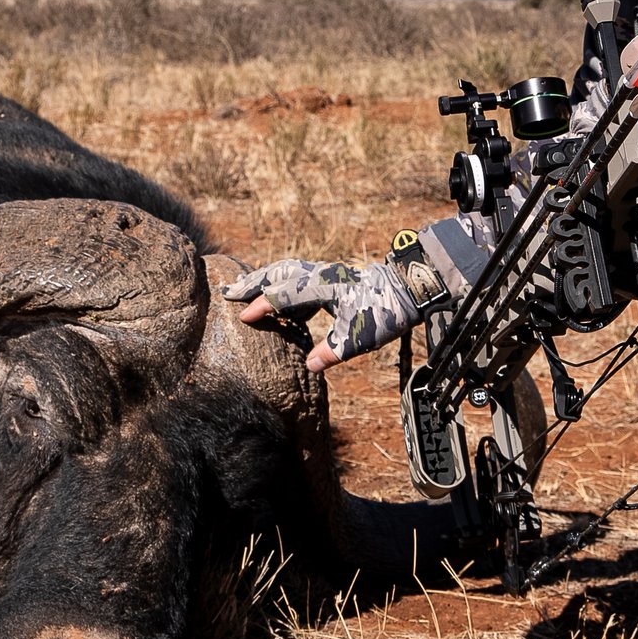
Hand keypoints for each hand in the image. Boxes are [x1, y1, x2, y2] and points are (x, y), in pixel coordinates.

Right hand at [221, 258, 419, 373]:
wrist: (411, 289)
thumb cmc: (385, 312)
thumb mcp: (359, 337)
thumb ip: (331, 352)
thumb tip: (309, 366)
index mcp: (322, 285)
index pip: (283, 293)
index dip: (261, 306)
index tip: (242, 317)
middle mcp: (321, 275)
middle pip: (278, 273)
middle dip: (252, 282)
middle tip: (227, 291)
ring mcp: (326, 274)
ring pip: (287, 272)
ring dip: (264, 280)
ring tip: (243, 289)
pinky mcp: (331, 279)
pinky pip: (298, 279)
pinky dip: (282, 287)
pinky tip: (278, 303)